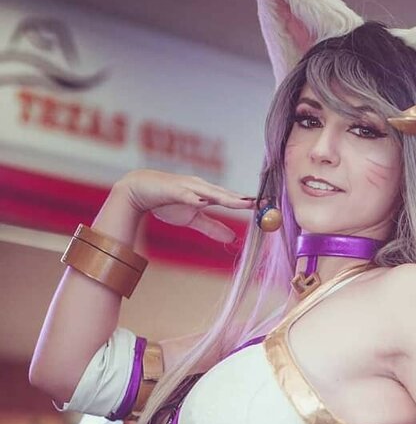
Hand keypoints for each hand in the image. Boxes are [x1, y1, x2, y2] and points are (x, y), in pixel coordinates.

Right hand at [113, 169, 253, 243]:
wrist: (139, 190)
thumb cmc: (167, 202)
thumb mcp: (193, 218)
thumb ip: (212, 227)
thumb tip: (232, 237)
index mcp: (208, 194)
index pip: (232, 199)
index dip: (249, 203)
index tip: (268, 207)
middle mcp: (201, 187)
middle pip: (227, 194)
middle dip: (245, 200)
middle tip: (264, 204)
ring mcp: (188, 186)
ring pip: (211, 193)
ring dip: (227, 198)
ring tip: (243, 203)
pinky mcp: (173, 189)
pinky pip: (187, 194)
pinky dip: (196, 198)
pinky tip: (204, 202)